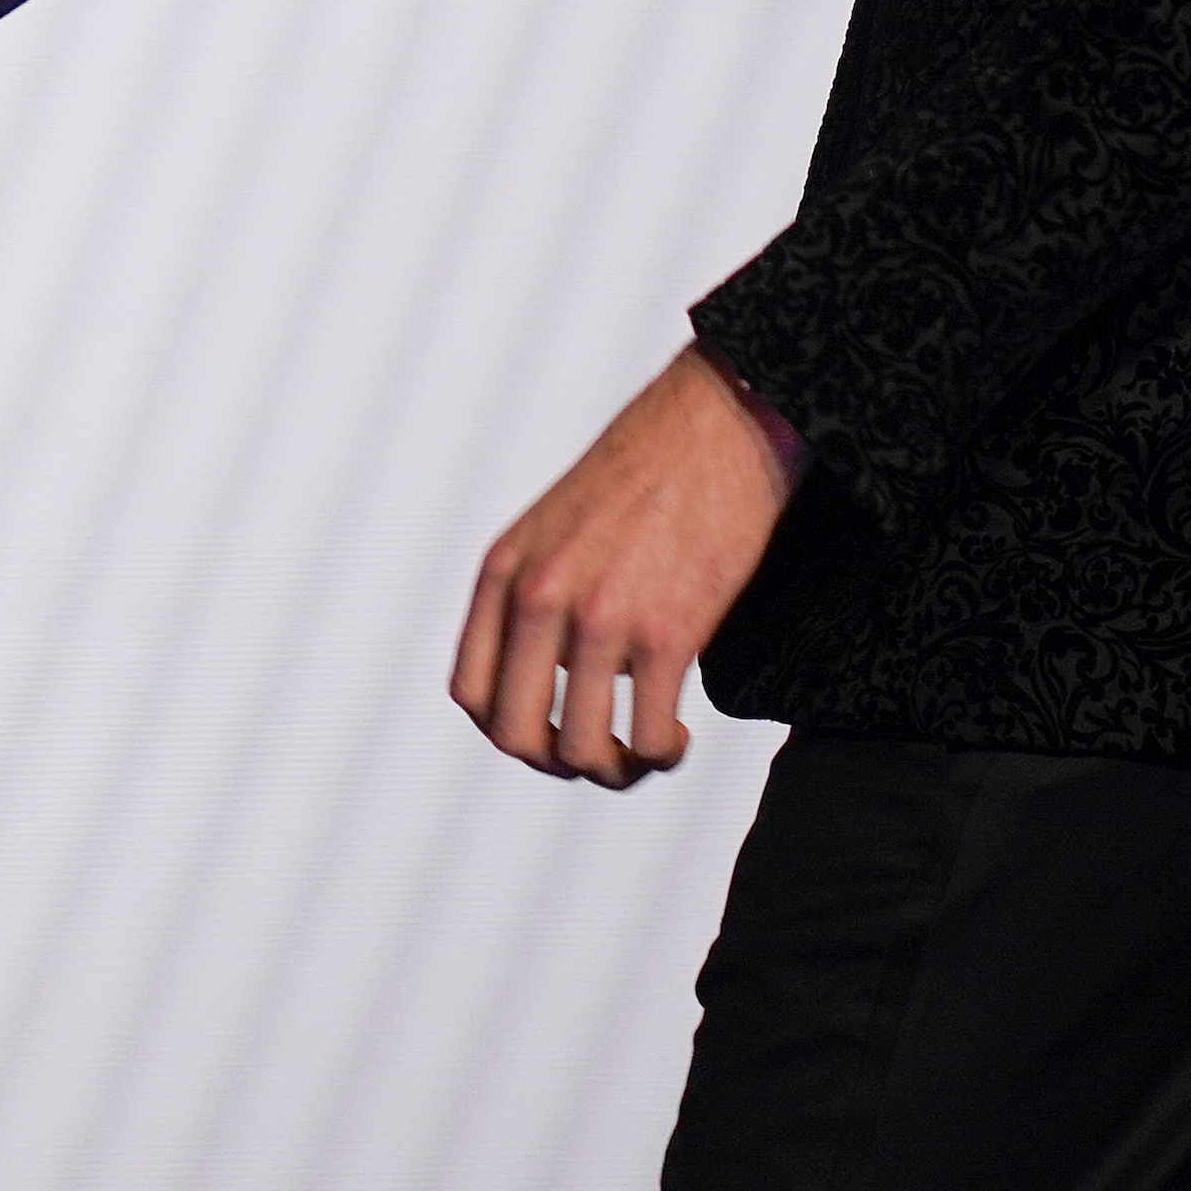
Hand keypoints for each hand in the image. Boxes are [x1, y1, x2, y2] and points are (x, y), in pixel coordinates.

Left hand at [451, 345, 802, 788]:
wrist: (718, 420)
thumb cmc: (649, 468)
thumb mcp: (557, 523)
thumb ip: (538, 590)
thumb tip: (550, 675)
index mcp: (505, 569)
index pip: (471, 692)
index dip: (508, 731)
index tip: (550, 731)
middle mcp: (540, 596)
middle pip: (515, 735)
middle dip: (556, 763)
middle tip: (599, 755)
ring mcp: (600, 618)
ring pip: (580, 750)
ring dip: (613, 771)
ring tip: (644, 753)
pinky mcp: (668, 632)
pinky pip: (647, 737)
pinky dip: (660, 755)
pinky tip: (679, 737)